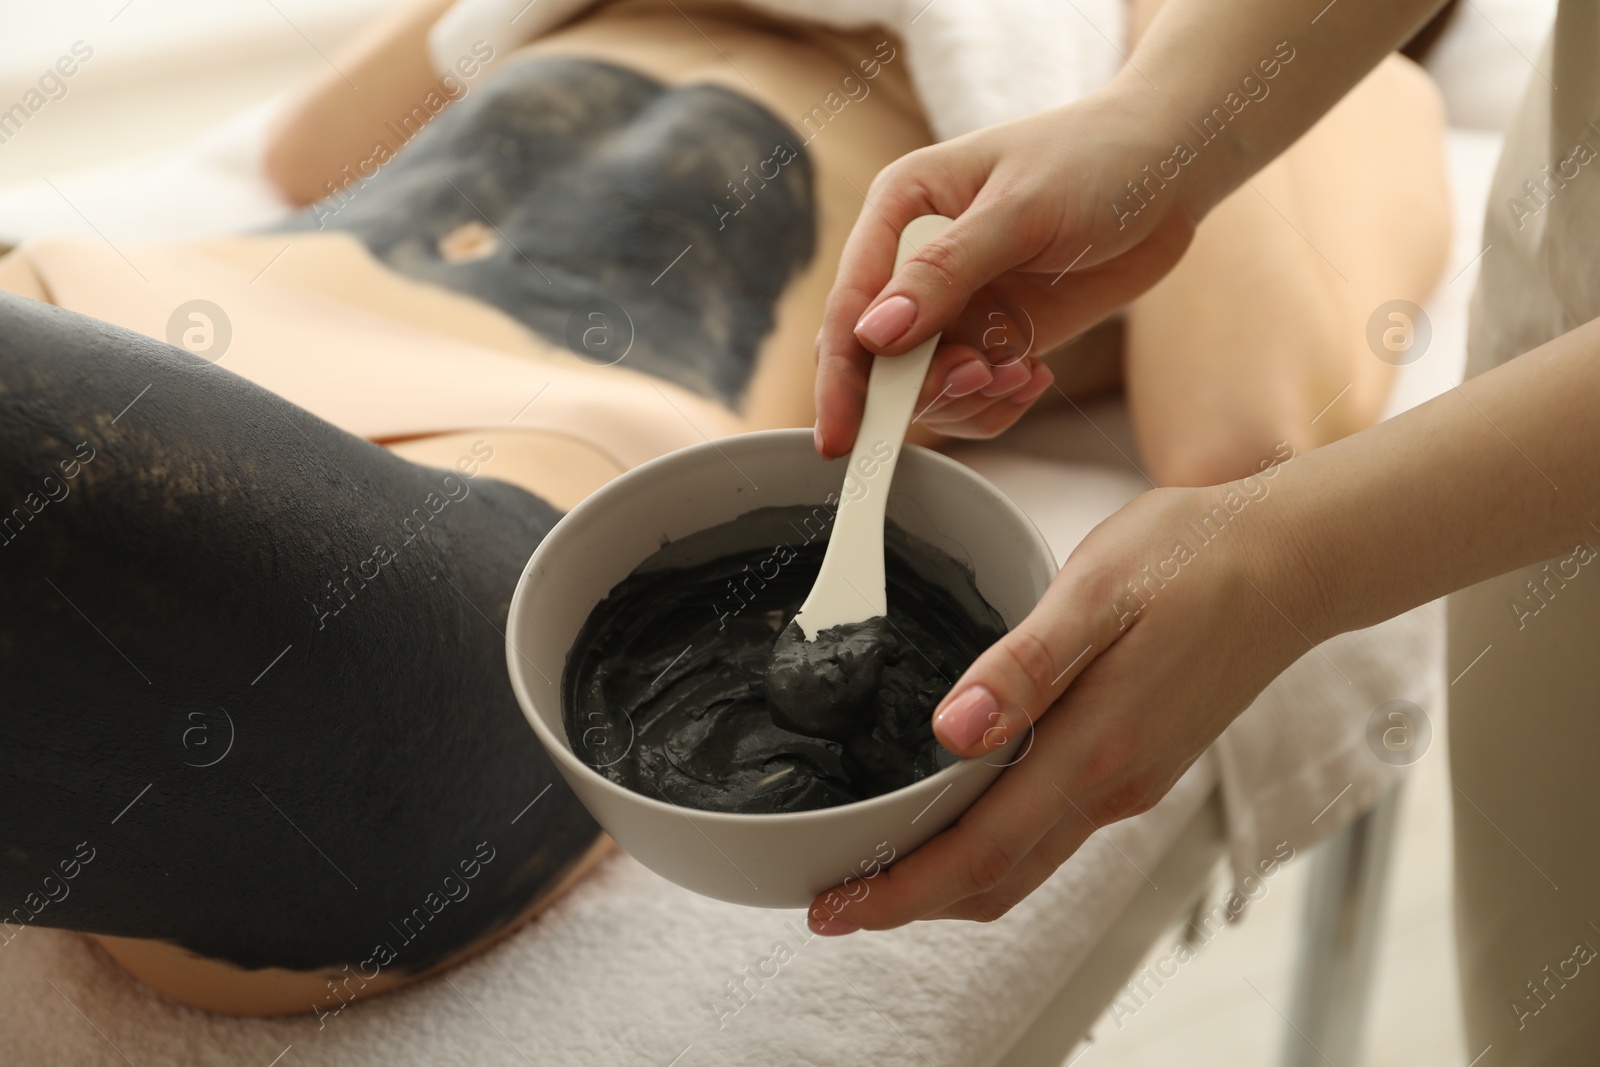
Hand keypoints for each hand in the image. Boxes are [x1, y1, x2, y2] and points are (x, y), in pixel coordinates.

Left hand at [806, 477, 1318, 931]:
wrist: (1297, 559)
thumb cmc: (1195, 558)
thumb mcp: (1096, 591)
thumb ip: (1022, 667)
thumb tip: (949, 733)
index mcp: (1095, 750)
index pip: (979, 852)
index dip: (900, 890)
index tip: (831, 907)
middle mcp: (1113, 785)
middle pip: (997, 878)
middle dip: (911, 901)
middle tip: (832, 901)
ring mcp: (1131, 780)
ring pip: (1026, 862)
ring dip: (951, 880)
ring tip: (881, 867)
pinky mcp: (1142, 760)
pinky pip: (1053, 831)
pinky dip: (993, 847)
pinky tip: (960, 816)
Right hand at [814, 84, 1198, 456]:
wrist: (1168, 169)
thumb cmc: (1094, 158)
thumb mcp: (1020, 209)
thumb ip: (945, 272)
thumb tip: (875, 336)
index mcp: (899, 210)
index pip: (850, 307)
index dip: (841, 379)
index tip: (840, 440)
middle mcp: (914, 262)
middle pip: (877, 360)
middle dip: (922, 389)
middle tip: (982, 376)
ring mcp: (955, 304)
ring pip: (925, 388)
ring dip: (969, 398)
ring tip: (1022, 370)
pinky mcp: (995, 333)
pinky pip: (973, 394)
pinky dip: (998, 403)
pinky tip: (1035, 373)